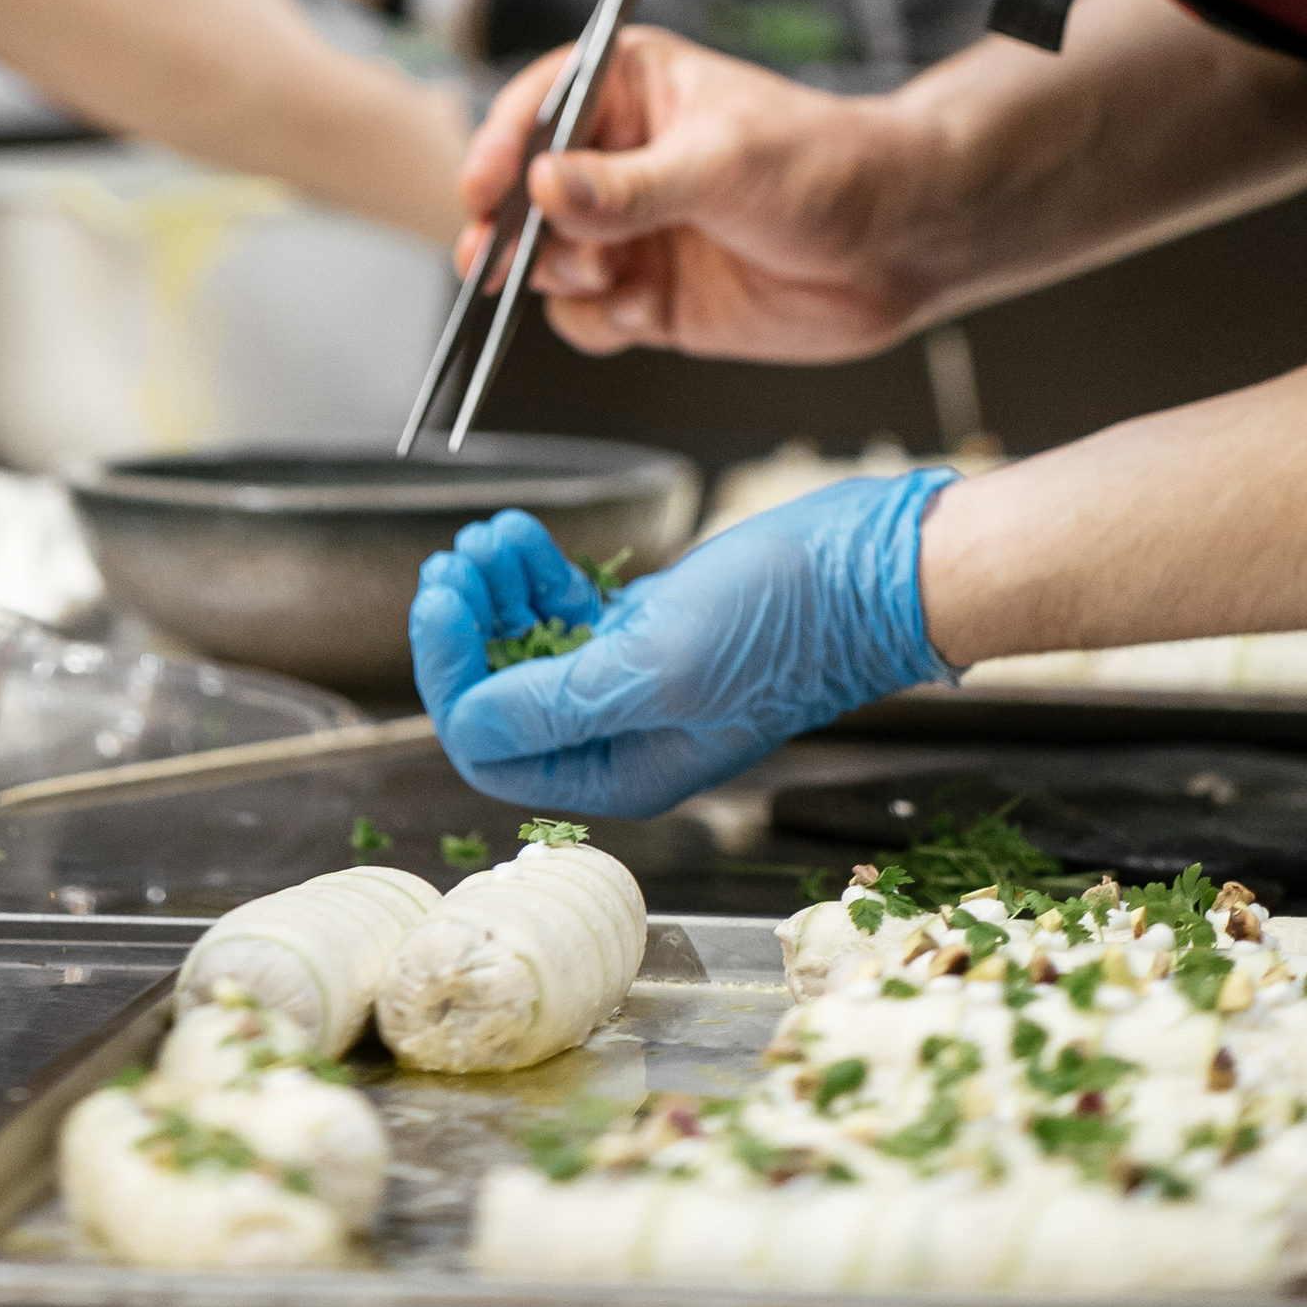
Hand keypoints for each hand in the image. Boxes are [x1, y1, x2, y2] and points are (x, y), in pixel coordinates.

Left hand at [409, 476, 959, 816]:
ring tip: (490, 539)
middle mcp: (617, 733)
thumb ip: (557, 705)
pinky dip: (532, 572)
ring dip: (493, 591)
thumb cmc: (782, 624)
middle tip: (454, 564)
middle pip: (499, 693)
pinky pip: (562, 608)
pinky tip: (520, 536)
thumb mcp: (658, 668)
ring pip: (525, 644)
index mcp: (619, 770)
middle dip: (466, 628)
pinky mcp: (646, 627)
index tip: (439, 602)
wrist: (868, 571)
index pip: (492, 747)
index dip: (453, 677)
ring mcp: (631, 677)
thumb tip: (462, 725)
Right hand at [455, 29, 938, 358]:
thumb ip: (629, 186)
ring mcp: (633, 231)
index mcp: (631, 91)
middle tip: (502, 260)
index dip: (499, 148)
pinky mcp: (652, 296)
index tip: (482, 191)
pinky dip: (600, 323)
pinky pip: (589, 317)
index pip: (539, 109)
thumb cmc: (827, 164)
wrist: (901, 242)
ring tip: (608, 277)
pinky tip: (642, 313)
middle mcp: (620, 160)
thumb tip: (544, 187)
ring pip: (548, 262)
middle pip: (525, 193)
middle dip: (512, 228)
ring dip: (560, 277)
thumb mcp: (722, 163)